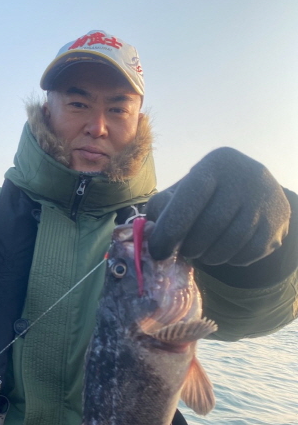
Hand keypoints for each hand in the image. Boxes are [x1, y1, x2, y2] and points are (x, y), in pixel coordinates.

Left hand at [145, 147, 290, 265]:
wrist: (254, 192)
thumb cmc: (206, 195)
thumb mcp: (183, 191)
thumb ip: (162, 208)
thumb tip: (148, 234)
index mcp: (215, 164)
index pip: (189, 199)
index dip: (171, 230)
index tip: (159, 252)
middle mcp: (244, 176)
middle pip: (210, 226)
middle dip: (191, 247)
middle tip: (184, 252)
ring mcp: (264, 199)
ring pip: (230, 244)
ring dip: (210, 257)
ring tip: (202, 253)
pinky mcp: (276, 222)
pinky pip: (248, 253)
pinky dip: (231, 260)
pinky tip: (224, 252)